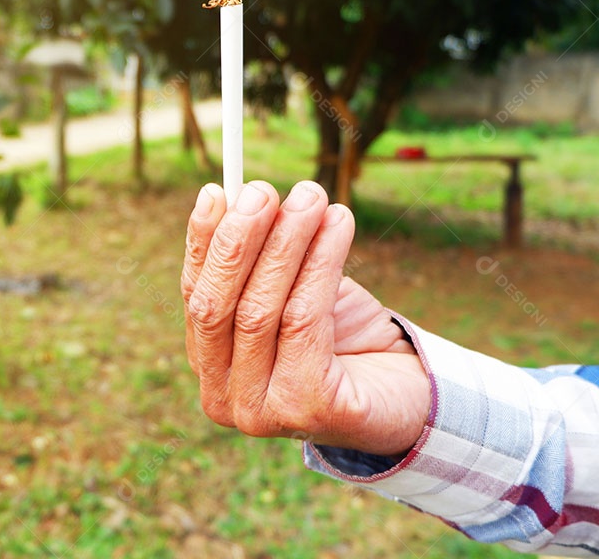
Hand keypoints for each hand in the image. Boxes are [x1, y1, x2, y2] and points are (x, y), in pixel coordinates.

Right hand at [181, 180, 430, 455]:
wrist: (409, 392)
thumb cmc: (343, 337)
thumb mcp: (291, 291)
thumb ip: (258, 258)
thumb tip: (238, 194)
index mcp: (210, 369)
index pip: (194, 297)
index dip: (202, 243)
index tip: (217, 190)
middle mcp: (224, 400)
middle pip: (217, 307)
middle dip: (239, 240)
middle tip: (264, 190)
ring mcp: (263, 413)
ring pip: (261, 311)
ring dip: (287, 243)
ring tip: (312, 197)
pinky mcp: (311, 410)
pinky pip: (305, 320)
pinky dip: (321, 263)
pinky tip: (339, 224)